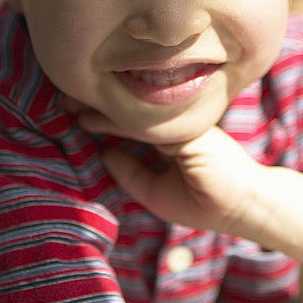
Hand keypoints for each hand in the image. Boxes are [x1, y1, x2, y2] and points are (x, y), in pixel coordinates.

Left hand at [64, 97, 265, 233]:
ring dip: (101, 107)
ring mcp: (181, 122)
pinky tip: (93, 117)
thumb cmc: (202, 202)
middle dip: (98, 104)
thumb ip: (131, 173)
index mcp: (168, 136)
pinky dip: (118, 119)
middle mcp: (173, 124)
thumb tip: (103, 154)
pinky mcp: (187, 128)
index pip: (131, 121)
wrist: (239, 205)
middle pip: (130, 110)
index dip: (104, 116)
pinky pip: (147, 122)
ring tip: (70, 103)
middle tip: (64, 97)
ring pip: (134, 111)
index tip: (75, 111)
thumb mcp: (155, 192)